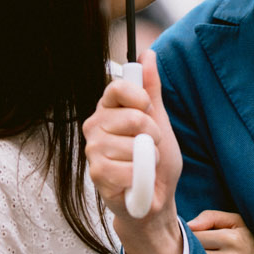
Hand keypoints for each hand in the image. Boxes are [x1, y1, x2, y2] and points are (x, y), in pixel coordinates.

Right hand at [83, 50, 183, 253]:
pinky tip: (135, 181)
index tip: (148, 109)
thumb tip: (147, 55)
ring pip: (133, 145)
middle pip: (132, 118)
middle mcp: (96, 126)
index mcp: (109, 109)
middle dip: (153, 135)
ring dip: (149, 158)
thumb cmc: (156, 160)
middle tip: (152, 146)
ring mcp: (93, 150)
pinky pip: (128, 168)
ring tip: (144, 165)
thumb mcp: (159, 120)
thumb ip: (151, 88)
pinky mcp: (97, 173)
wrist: (157, 198)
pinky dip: (141, 177)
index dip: (139, 98)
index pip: (118, 88)